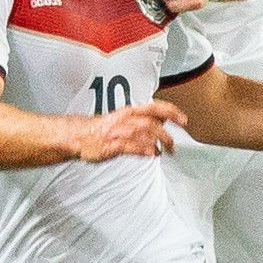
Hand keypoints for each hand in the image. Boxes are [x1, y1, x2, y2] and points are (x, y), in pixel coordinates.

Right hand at [67, 105, 182, 161]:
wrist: (79, 135)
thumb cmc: (102, 129)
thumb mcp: (125, 119)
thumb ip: (143, 120)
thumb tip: (164, 122)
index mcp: (130, 112)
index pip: (155, 107)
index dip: (171, 112)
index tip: (184, 119)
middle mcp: (126, 120)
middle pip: (152, 120)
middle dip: (168, 131)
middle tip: (177, 141)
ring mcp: (120, 132)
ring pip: (145, 133)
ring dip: (160, 142)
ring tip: (167, 151)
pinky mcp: (113, 145)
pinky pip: (132, 146)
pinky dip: (144, 150)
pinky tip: (152, 154)